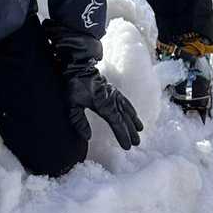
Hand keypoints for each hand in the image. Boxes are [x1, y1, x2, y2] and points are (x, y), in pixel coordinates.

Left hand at [44, 22, 142, 151]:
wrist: (79, 66)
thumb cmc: (74, 85)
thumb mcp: (72, 105)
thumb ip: (79, 121)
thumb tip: (88, 137)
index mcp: (103, 105)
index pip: (116, 123)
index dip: (122, 135)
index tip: (127, 146)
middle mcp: (112, 100)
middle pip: (124, 118)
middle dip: (131, 131)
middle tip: (137, 143)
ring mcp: (114, 94)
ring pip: (127, 109)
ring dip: (134, 120)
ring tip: (140, 130)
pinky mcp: (112, 90)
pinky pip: (125, 101)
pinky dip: (131, 108)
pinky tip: (134, 114)